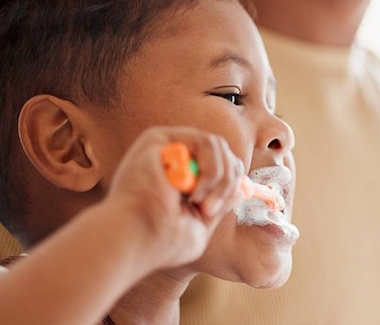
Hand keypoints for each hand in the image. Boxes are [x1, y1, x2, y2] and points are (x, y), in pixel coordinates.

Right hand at [105, 126, 244, 270]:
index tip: (218, 209)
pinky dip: (210, 168)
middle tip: (210, 209)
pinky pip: (204, 141)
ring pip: (217, 145)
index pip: (223, 164)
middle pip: (223, 152)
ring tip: (201, 202)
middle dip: (228, 181)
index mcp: (182, 177)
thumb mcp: (200, 223)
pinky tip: (192, 191)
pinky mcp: (159, 138)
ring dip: (219, 177)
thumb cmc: (162, 241)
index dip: (232, 181)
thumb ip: (220, 204)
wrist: (136, 238)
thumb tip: (242, 189)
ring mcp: (167, 146)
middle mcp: (174, 158)